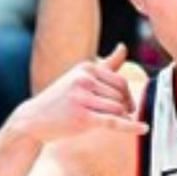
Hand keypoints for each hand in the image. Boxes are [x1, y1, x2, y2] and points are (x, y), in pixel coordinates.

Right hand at [8, 45, 147, 142]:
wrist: (33, 119)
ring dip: (118, 119)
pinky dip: (130, 126)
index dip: (128, 97)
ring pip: (118, 109)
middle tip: (113, 118)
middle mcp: (84, 80)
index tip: (128, 108)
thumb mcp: (80, 77)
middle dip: (122, 109)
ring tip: (103, 122)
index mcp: (86, 68)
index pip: (120, 82)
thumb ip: (106, 64)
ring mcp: (82, 98)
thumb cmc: (60, 99)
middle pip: (120, 97)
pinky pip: (113, 121)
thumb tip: (123, 47)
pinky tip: (143, 128)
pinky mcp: (82, 117)